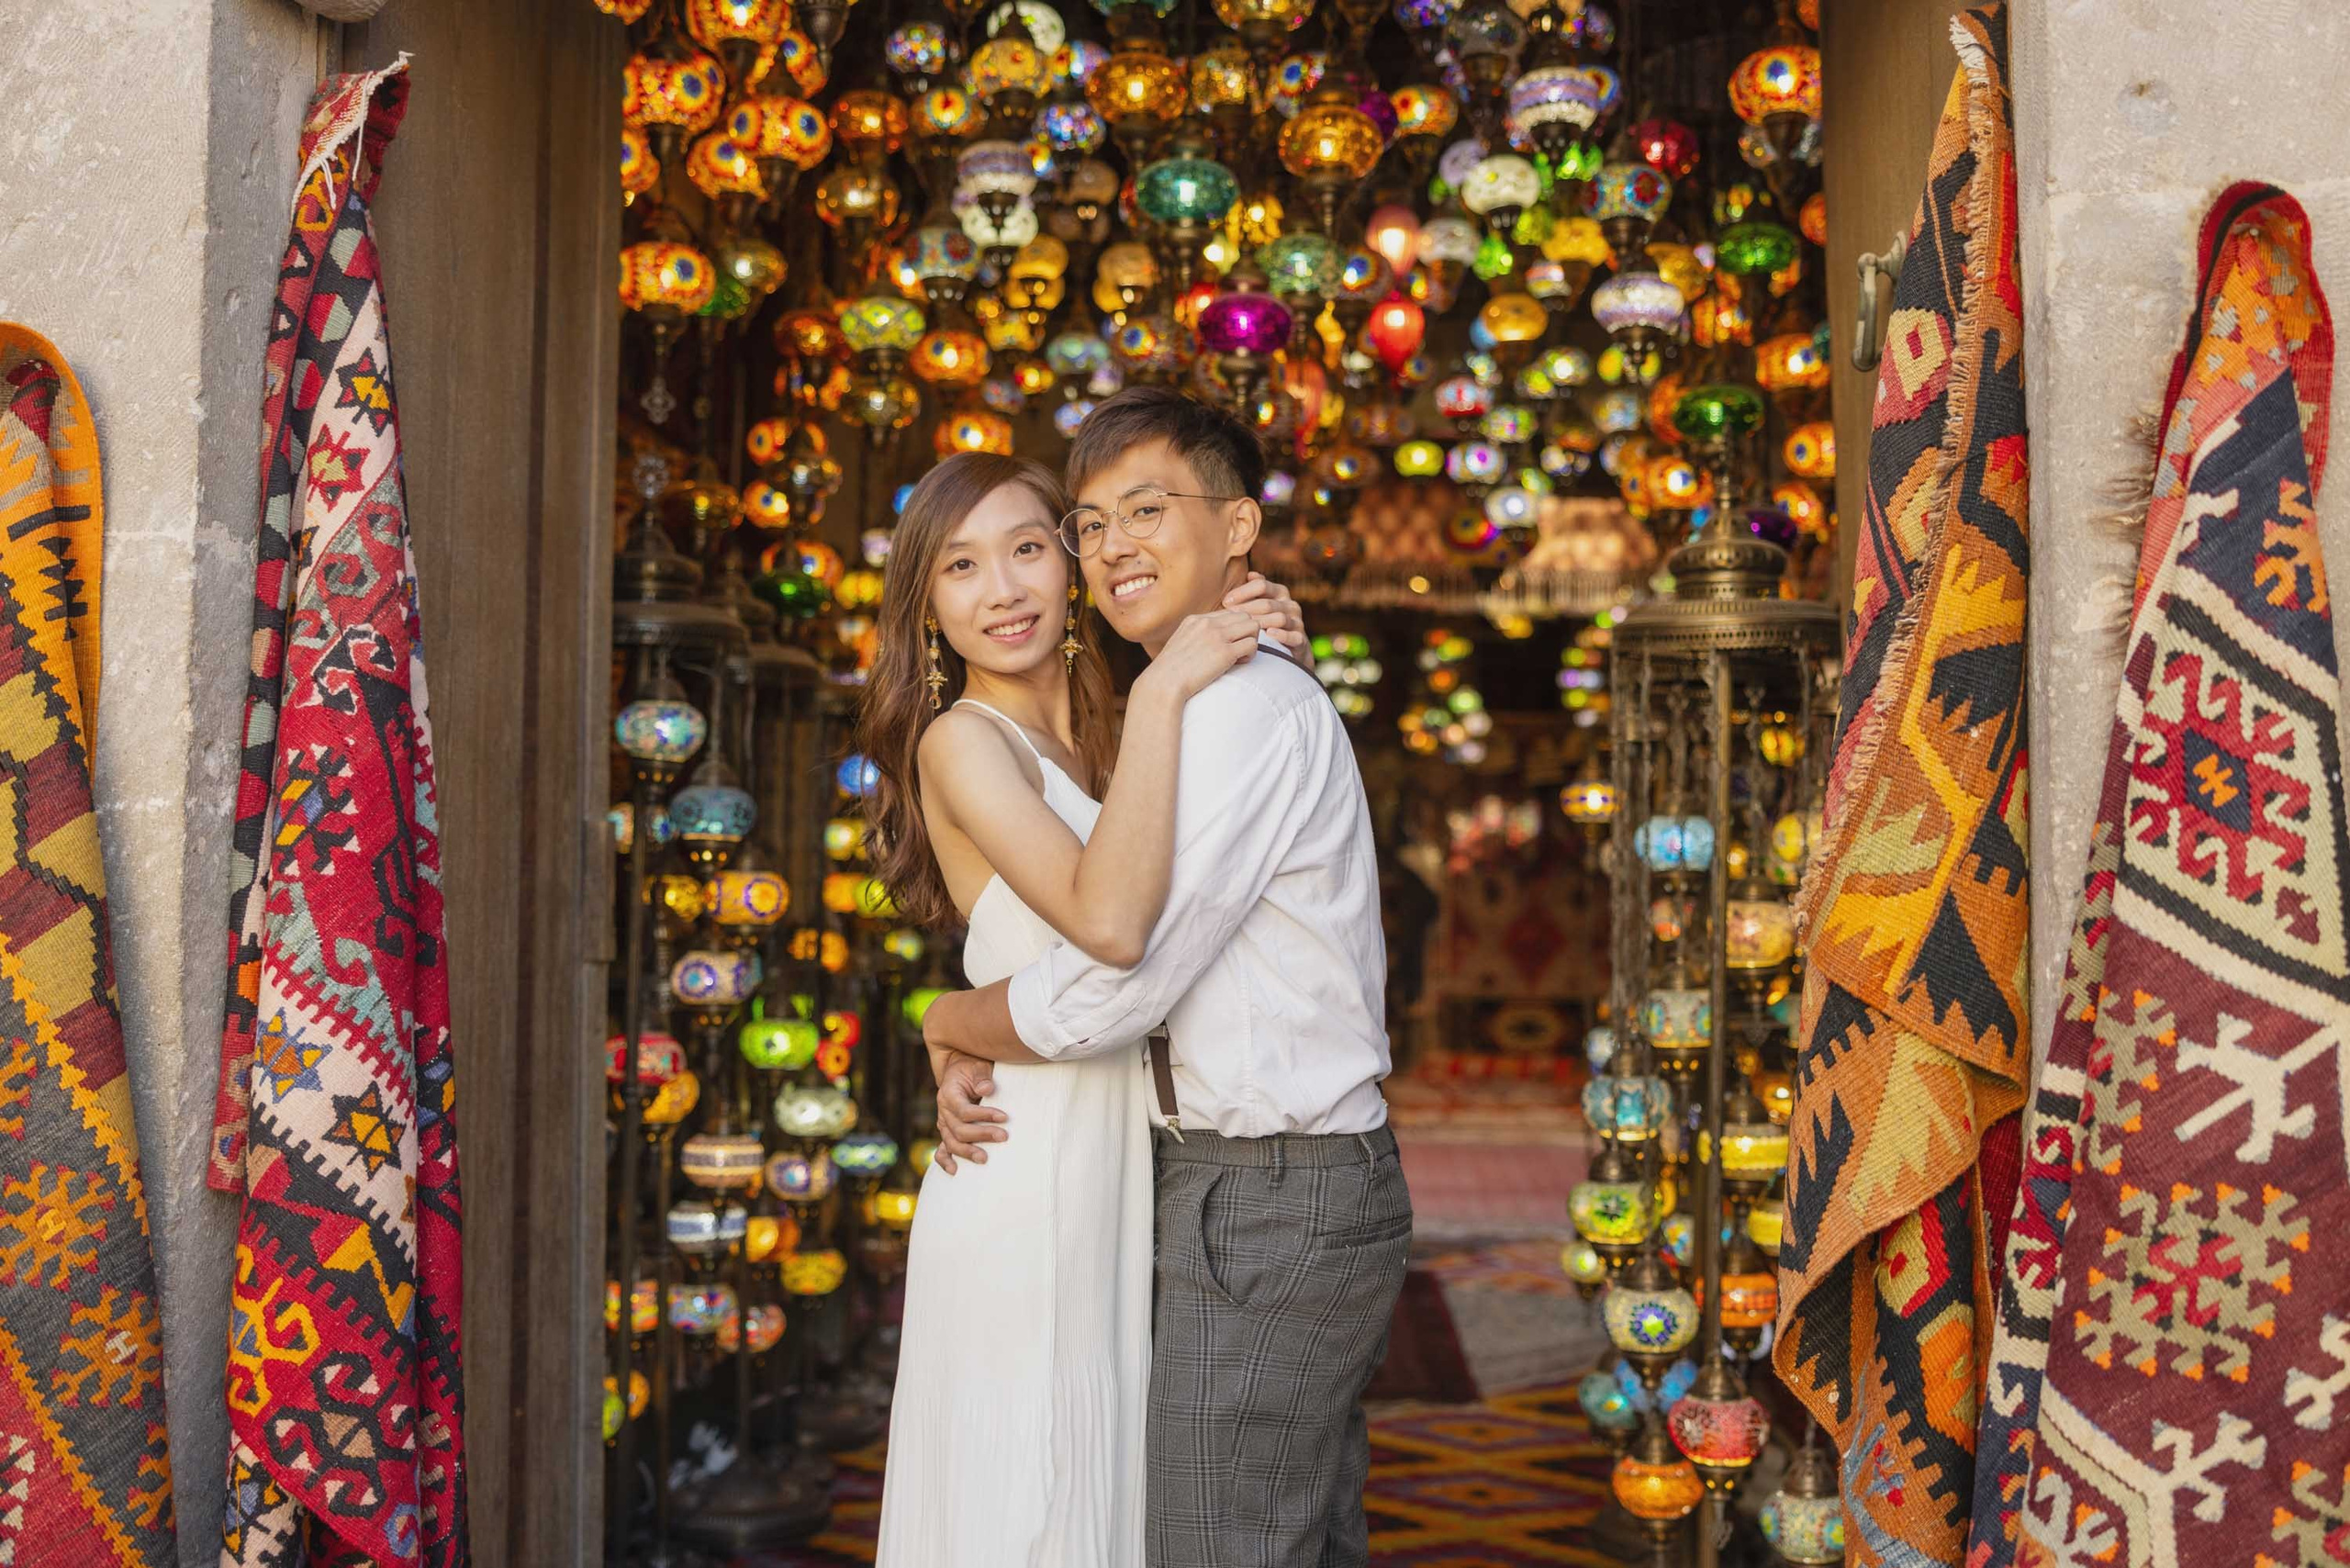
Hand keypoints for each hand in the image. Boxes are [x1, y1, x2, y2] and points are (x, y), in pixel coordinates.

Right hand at [932, 1051, 1006, 1172]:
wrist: (960, 1070)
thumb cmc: (972, 1068)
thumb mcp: (978, 1066)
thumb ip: (981, 1076)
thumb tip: (986, 1089)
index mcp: (948, 1094)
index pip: (964, 1110)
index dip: (983, 1115)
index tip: (1004, 1116)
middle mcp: (943, 1111)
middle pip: (959, 1130)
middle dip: (982, 1134)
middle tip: (1004, 1136)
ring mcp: (944, 1123)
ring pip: (951, 1143)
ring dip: (967, 1152)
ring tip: (985, 1159)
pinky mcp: (947, 1132)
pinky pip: (941, 1149)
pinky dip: (945, 1160)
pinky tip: (955, 1170)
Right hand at [1136, 608, 1260, 703]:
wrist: (1163, 683)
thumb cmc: (1169, 672)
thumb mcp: (1179, 644)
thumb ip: (1195, 637)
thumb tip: (1210, 643)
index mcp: (1195, 619)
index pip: (1228, 613)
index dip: (1233, 629)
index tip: (1227, 645)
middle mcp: (1207, 623)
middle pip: (1244, 616)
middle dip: (1246, 633)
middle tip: (1238, 651)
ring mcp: (1217, 636)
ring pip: (1253, 626)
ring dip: (1251, 642)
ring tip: (1239, 657)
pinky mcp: (1225, 652)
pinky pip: (1252, 644)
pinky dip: (1250, 655)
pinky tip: (1238, 664)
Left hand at [1222, 570, 1307, 653]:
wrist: (1289, 649)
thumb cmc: (1267, 623)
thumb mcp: (1260, 605)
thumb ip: (1254, 590)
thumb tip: (1250, 574)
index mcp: (1280, 592)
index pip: (1261, 585)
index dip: (1242, 592)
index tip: (1226, 602)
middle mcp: (1290, 605)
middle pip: (1267, 603)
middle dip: (1247, 608)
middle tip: (1230, 615)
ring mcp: (1297, 622)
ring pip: (1280, 618)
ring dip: (1260, 622)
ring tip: (1245, 626)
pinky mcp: (1301, 639)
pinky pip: (1293, 636)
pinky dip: (1282, 635)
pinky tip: (1269, 633)